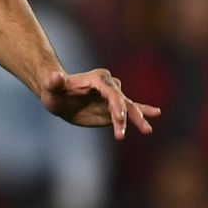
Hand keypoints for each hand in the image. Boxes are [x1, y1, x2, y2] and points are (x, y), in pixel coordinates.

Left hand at [39, 69, 160, 139]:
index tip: (118, 118)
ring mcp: (113, 97)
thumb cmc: (53, 91)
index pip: (110, 92)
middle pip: (121, 100)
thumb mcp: (50, 88)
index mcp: (97, 79)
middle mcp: (109, 85)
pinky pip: (130, 110)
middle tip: (124, 128)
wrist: (59, 96)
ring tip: (147, 131)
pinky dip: (143, 112)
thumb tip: (56, 77)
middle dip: (123, 115)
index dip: (115, 104)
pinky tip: (156, 114)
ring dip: (137, 119)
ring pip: (128, 108)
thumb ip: (54, 82)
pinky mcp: (114, 108)